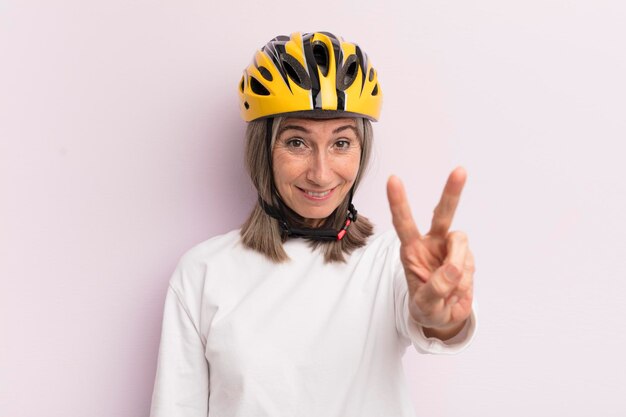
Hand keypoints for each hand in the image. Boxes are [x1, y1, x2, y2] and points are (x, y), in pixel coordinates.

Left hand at [386, 167, 474, 339]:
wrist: (444, 316)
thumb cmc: (427, 307)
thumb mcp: (425, 306)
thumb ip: (435, 289)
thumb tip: (454, 269)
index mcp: (411, 249)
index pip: (403, 222)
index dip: (398, 202)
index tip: (393, 179)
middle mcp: (431, 243)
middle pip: (442, 214)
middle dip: (452, 192)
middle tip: (460, 171)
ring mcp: (450, 248)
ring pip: (460, 242)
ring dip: (457, 263)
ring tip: (450, 285)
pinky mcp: (466, 257)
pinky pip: (470, 263)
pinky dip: (465, 279)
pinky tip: (457, 287)